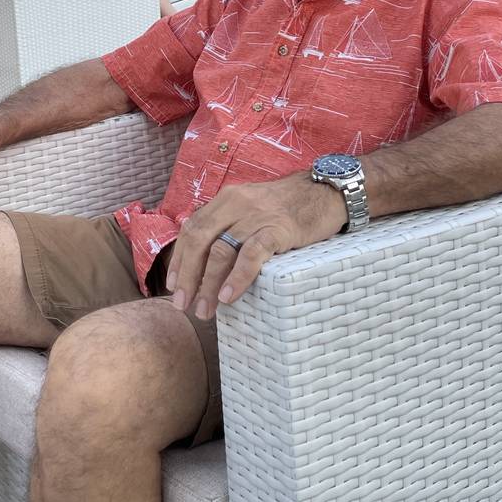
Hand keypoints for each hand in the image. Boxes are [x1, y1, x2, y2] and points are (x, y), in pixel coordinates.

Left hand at [165, 173, 346, 319]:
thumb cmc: (289, 205)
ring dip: (208, 284)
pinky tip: (229, 296)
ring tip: (204, 310)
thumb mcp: (252, 206)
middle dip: (187, 275)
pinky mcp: (278, 229)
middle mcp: (236, 204)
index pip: (193, 228)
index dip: (180, 258)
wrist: (327, 191)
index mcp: (227, 199)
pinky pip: (251, 254)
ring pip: (221, 250)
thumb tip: (207, 257)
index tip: (174, 286)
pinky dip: (237, 277)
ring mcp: (256, 216)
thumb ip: (230, 223)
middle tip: (182, 305)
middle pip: (200, 240)